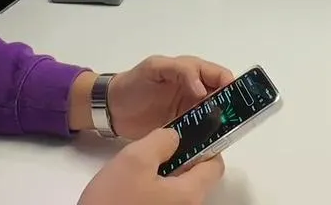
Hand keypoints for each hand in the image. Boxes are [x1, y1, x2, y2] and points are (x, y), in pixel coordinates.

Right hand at [78, 128, 224, 204]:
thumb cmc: (115, 201)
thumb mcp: (135, 159)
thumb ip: (161, 141)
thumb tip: (175, 138)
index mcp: (190, 194)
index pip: (215, 166)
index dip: (205, 145)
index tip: (187, 134)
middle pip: (195, 178)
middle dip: (180, 159)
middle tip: (155, 148)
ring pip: (176, 190)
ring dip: (163, 175)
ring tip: (139, 167)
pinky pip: (163, 201)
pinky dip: (154, 189)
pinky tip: (132, 187)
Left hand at [108, 56, 235, 139]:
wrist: (113, 109)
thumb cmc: (134, 83)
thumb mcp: (155, 67)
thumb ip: (180, 71)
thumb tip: (202, 88)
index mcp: (192, 72)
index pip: (219, 76)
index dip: (230, 85)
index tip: (236, 99)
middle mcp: (196, 92)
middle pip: (222, 98)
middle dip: (232, 107)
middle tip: (236, 120)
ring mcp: (190, 113)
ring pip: (215, 118)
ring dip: (221, 125)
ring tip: (225, 134)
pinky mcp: (183, 131)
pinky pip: (201, 134)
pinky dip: (208, 139)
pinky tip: (211, 146)